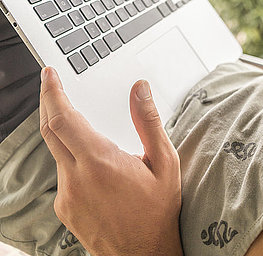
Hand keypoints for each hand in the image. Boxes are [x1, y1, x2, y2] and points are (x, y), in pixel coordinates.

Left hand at [40, 67, 182, 255]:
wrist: (145, 255)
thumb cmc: (157, 211)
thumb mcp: (164, 162)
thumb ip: (148, 121)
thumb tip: (139, 89)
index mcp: (100, 162)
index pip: (63, 119)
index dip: (52, 92)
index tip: (49, 75)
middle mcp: (76, 179)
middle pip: (49, 130)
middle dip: (47, 102)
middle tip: (51, 83)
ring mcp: (67, 196)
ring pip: (55, 151)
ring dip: (60, 130)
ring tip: (75, 116)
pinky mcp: (64, 208)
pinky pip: (61, 172)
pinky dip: (68, 155)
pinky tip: (87, 156)